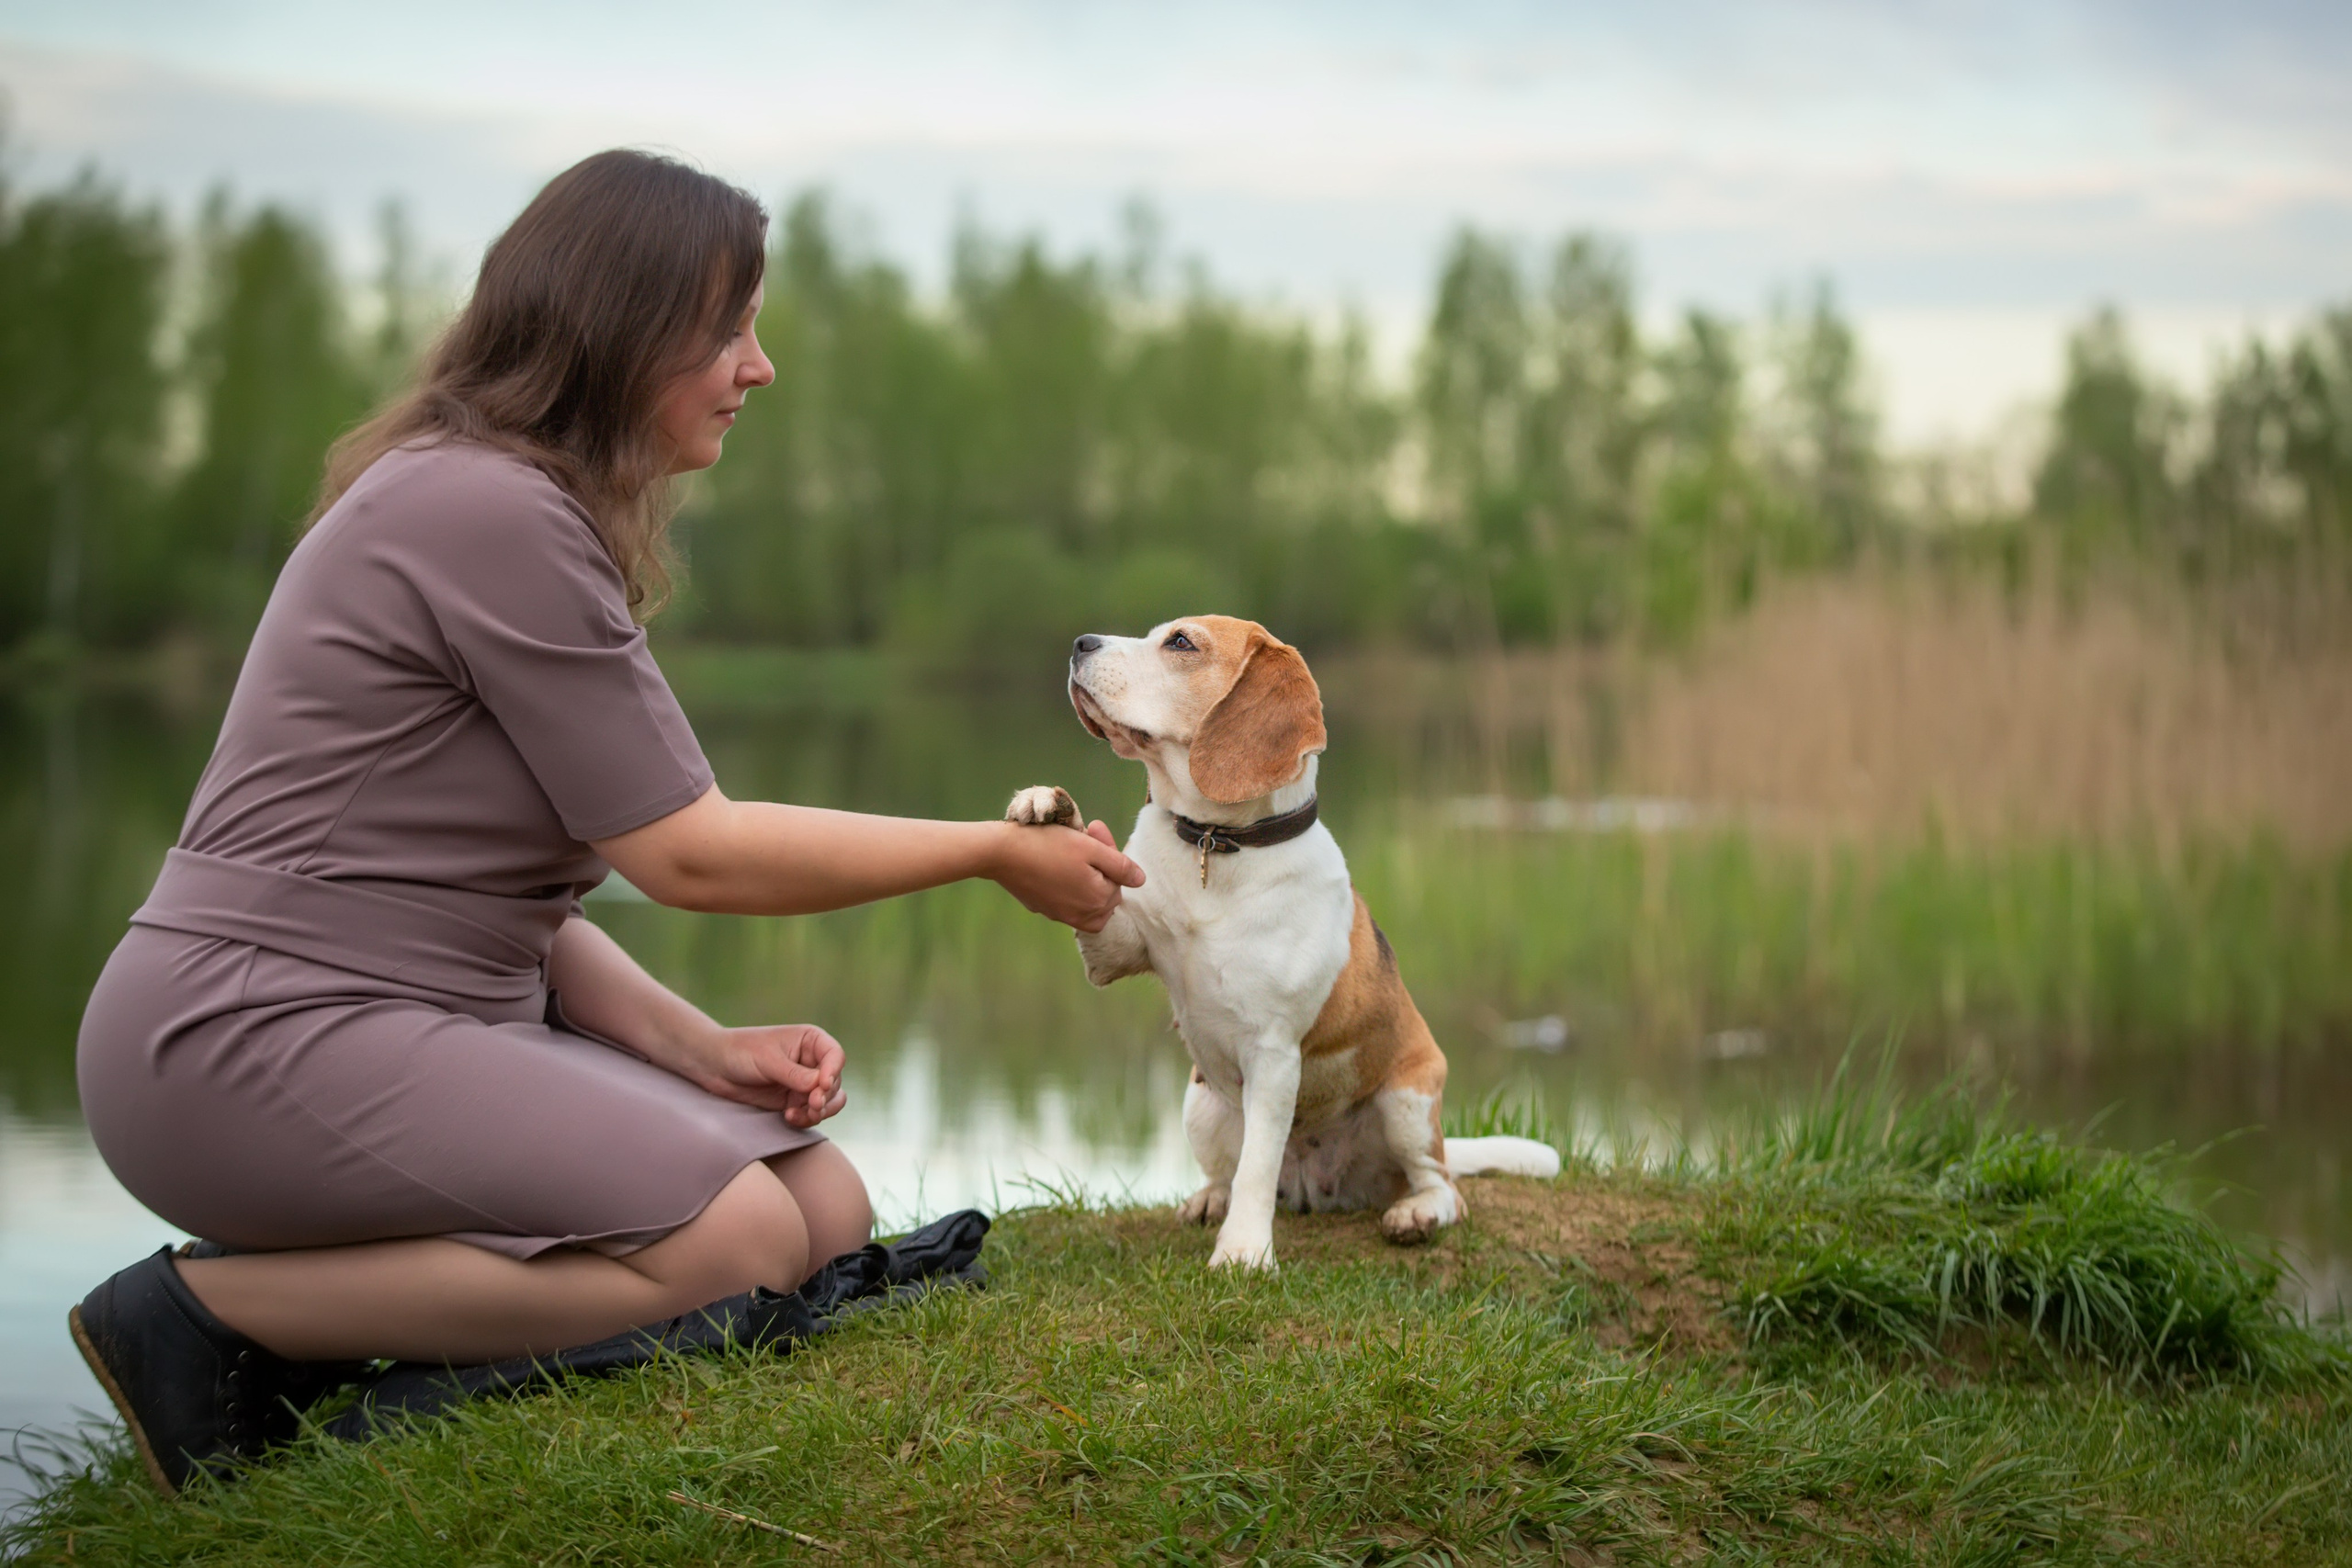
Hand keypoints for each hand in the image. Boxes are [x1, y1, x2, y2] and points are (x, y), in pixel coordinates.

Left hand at [687, 1023, 847, 1127]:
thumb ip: (796, 1074)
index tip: (823, 1085)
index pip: (835, 1056)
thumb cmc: (741, 1052)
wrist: (714, 1066)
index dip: (834, 1071)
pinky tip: (788, 1117)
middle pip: (835, 1082)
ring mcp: (804, 1083)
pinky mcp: (793, 1101)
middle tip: (812, 1106)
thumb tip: (821, 1087)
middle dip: (826, 1097)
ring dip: (819, 1111)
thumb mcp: (769, 1060)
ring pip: (829, 1101)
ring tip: (799, 1115)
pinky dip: (805, 1118)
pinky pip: (811, 1114)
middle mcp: (812, 1061)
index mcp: (811, 1041)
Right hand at [986, 817, 1143, 931]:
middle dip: (1100, 865)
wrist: (1001, 853)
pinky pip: (1067, 901)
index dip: (1109, 851)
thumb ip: (1120, 866)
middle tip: (1085, 833)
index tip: (1094, 828)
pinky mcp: (1045, 910)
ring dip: (1086, 877)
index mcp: (1098, 900)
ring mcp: (1061, 915)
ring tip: (1074, 853)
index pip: (1119, 879)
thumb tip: (1140, 880)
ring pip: (1088, 900)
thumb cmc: (1048, 845)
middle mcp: (1082, 915)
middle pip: (1105, 891)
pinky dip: (1067, 884)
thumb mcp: (1090, 849)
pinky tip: (1054, 864)